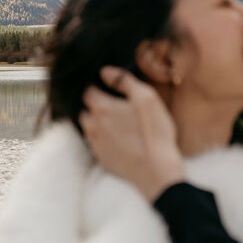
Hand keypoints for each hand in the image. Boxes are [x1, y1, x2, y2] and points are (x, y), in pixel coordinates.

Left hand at [80, 66, 185, 202]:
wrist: (157, 170)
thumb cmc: (154, 131)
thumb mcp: (146, 97)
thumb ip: (124, 81)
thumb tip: (105, 72)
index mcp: (101, 108)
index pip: (88, 91)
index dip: (97, 88)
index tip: (109, 89)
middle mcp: (93, 125)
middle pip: (86, 110)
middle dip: (96, 106)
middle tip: (115, 106)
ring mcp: (95, 144)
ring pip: (88, 127)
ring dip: (97, 123)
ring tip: (116, 123)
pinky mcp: (102, 159)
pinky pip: (96, 143)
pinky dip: (103, 139)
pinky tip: (119, 139)